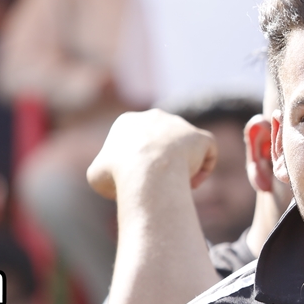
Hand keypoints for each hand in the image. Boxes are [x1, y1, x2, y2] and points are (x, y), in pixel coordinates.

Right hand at [87, 109, 217, 200]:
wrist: (146, 172)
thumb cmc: (118, 175)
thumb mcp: (97, 175)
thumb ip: (106, 171)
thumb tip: (113, 178)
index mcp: (127, 121)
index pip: (135, 141)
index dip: (137, 164)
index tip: (138, 181)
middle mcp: (155, 116)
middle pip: (161, 142)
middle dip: (161, 163)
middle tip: (159, 184)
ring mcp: (179, 124)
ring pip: (185, 146)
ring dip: (183, 167)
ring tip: (176, 187)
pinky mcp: (199, 136)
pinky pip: (207, 151)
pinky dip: (203, 168)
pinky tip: (193, 184)